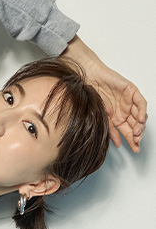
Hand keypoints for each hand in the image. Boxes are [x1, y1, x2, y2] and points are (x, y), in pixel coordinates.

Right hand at [60, 35, 146, 152]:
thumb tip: (118, 144)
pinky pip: (140, 103)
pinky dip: (141, 111)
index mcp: (116, 118)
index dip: (132, 141)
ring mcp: (129, 101)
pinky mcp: (131, 91)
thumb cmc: (89, 96)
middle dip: (137, 135)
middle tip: (137, 143)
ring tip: (137, 133)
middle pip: (135, 125)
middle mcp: (124, 111)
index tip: (135, 149)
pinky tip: (140, 120)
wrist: (87, 80)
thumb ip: (110, 130)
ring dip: (140, 125)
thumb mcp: (100, 118)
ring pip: (140, 116)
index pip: (128, 132)